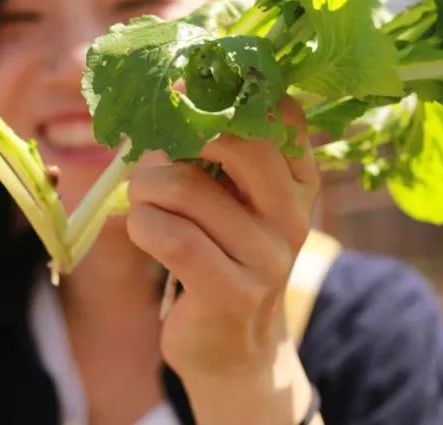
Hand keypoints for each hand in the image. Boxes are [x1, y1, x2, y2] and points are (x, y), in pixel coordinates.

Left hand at [126, 98, 319, 420]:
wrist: (236, 351)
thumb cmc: (223, 255)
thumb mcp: (237, 200)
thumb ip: (219, 150)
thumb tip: (166, 92)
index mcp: (301, 179)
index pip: (281, 112)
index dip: (228, 92)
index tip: (185, 91)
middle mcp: (293, 213)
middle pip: (236, 140)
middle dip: (177, 136)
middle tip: (154, 153)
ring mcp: (268, 257)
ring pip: (185, 188)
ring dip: (145, 188)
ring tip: (143, 200)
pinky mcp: (232, 293)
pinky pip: (171, 236)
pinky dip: (142, 224)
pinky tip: (143, 230)